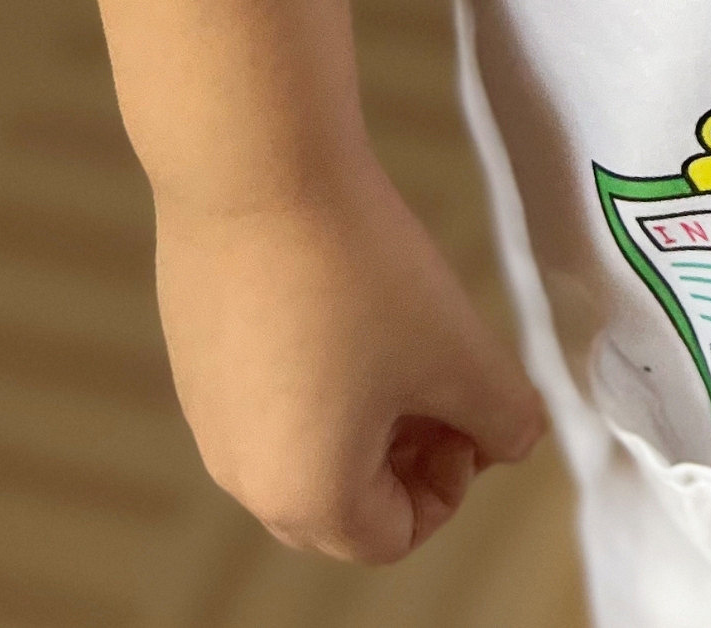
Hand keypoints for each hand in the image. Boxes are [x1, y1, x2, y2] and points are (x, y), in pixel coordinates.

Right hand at [153, 152, 547, 562]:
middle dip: (409, 455)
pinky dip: (317, 374)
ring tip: (401, 334)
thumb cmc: (360, 273)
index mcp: (306, 498)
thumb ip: (503, 415)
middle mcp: (242, 475)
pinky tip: (345, 298)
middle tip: (443, 379)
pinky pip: (268, 396)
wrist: (258, 173)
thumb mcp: (459, 351)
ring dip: (365, 414)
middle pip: (344, 505)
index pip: (395, 537)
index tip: (471, 408)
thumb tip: (516, 439)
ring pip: (304, 448)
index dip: (453, 481)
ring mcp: (209, 417)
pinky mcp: (194, 358)